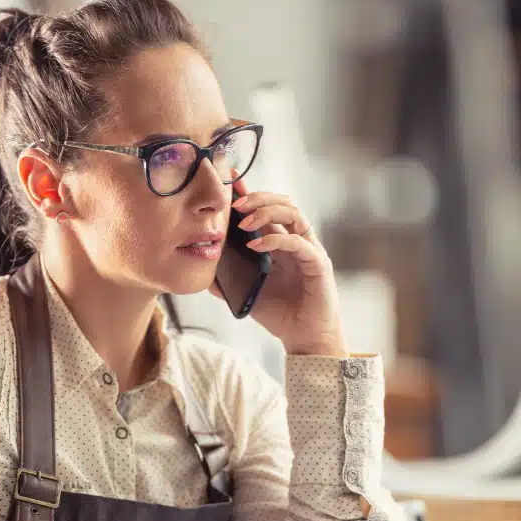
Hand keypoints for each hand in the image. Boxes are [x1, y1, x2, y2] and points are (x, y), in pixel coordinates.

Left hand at [212, 178, 347, 357]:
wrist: (303, 339)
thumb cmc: (279, 315)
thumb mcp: (246, 293)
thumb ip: (227, 281)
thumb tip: (202, 271)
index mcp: (281, 243)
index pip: (267, 209)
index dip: (250, 193)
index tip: (229, 181)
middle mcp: (297, 241)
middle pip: (283, 203)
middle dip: (257, 198)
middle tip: (234, 204)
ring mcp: (309, 250)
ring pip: (293, 213)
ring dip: (266, 212)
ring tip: (244, 222)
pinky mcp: (318, 264)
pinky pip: (298, 242)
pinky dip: (275, 239)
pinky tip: (256, 244)